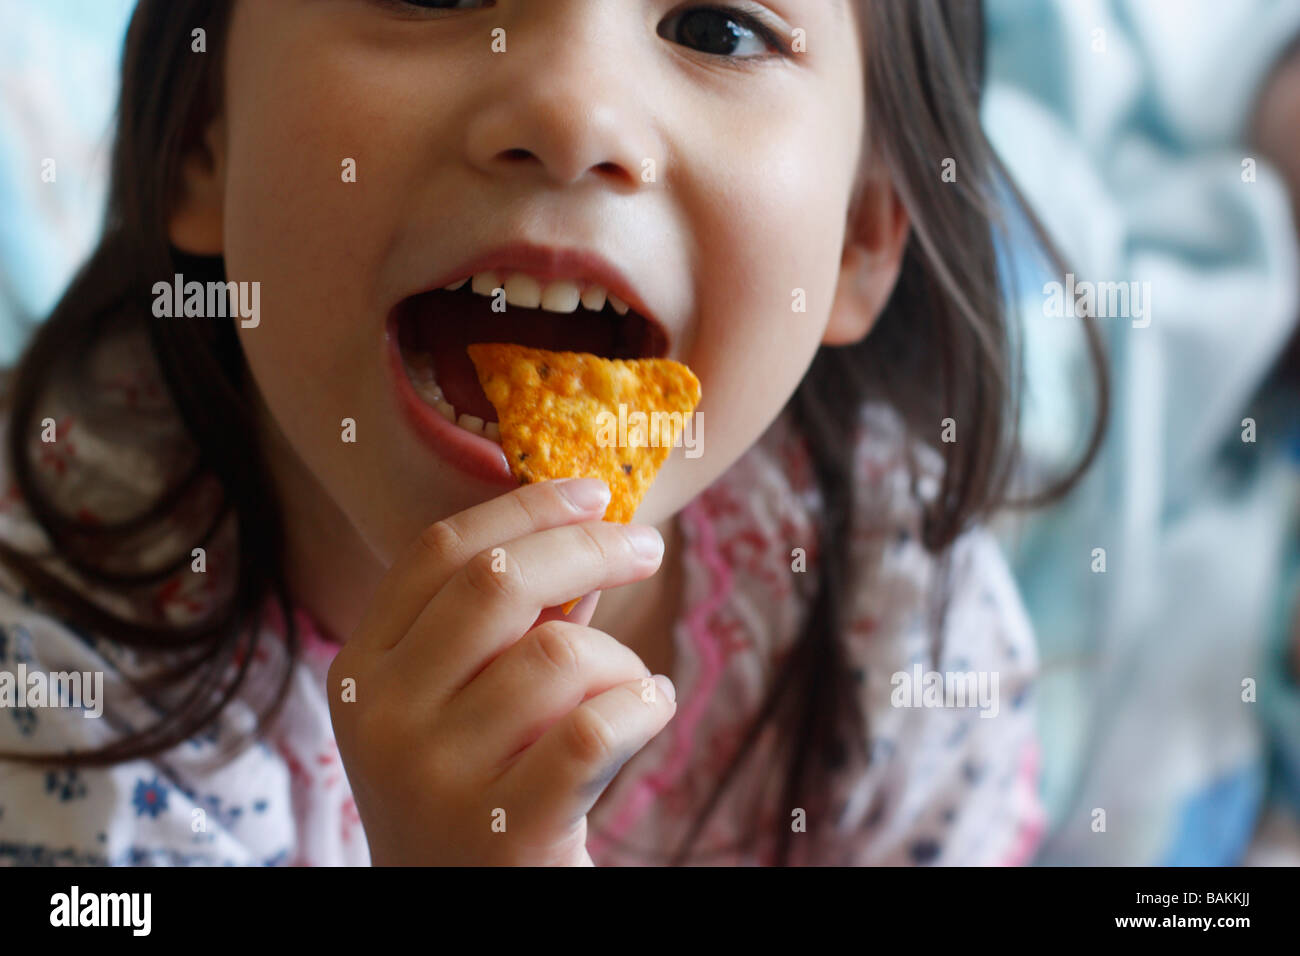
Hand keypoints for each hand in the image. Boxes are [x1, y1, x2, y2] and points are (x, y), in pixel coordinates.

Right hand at [327, 478, 675, 864]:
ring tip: (632, 687)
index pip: (439, 550)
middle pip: (498, 582)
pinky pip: (596, 730)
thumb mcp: (452, 703)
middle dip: (589, 548)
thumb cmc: (475, 788)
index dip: (525, 508)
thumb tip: (584, 526)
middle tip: (648, 546)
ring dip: (621, 659)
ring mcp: (434, 777)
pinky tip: (653, 708)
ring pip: (561, 656)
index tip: (593, 491)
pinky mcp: (503, 834)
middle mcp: (381, 717)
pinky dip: (644, 706)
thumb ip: (499, 623)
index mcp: (360, 668)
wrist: (460, 913)